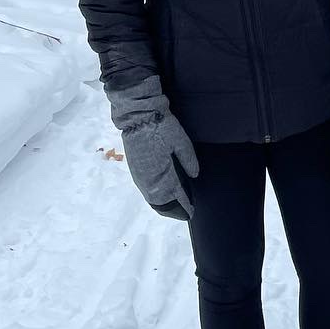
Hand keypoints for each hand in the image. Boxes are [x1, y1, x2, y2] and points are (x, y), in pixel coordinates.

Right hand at [106, 77, 198, 219]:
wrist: (137, 116)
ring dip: (163, 205)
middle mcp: (148, 180)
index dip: (184, 206)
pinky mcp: (135, 170)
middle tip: (185, 212)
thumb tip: (194, 176)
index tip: (192, 212)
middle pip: (161, 204)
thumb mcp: (181, 141)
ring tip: (176, 206)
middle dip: (173, 210)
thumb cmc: (161, 126)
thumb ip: (189, 160)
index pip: (175, 197)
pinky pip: (146, 191)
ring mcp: (140, 176)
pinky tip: (163, 194)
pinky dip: (155, 197)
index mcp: (162, 174)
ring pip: (152, 199)